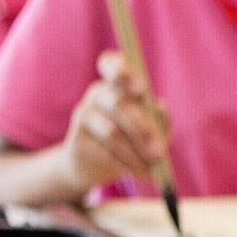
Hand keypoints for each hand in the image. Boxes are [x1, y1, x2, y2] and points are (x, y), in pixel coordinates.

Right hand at [62, 51, 165, 196]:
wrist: (93, 166)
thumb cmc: (131, 140)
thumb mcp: (151, 130)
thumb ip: (159, 119)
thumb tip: (161, 106)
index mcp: (117, 83)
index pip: (111, 64)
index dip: (123, 72)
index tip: (142, 90)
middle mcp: (97, 92)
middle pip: (118, 104)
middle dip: (142, 130)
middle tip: (159, 152)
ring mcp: (84, 113)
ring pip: (112, 133)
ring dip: (136, 154)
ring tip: (152, 169)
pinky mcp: (76, 138)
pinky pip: (104, 151)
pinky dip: (126, 164)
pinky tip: (139, 173)